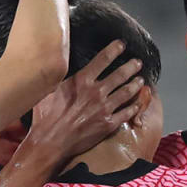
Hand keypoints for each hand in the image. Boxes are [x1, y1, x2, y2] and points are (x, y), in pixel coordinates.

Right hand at [21, 40, 143, 162]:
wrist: (51, 141)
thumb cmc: (46, 116)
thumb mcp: (49, 89)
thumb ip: (60, 78)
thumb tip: (58, 67)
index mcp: (82, 80)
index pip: (103, 59)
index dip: (114, 49)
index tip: (121, 45)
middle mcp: (96, 92)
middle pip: (120, 74)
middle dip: (131, 66)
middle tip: (138, 62)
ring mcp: (104, 108)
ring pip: (126, 92)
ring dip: (135, 84)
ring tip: (141, 80)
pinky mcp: (108, 124)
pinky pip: (126, 113)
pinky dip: (134, 106)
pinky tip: (138, 102)